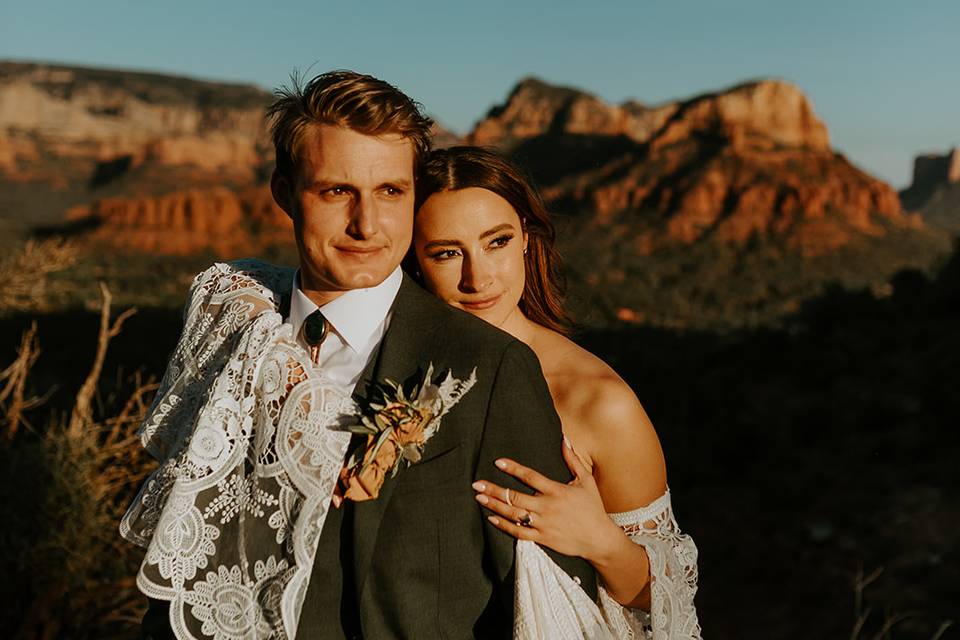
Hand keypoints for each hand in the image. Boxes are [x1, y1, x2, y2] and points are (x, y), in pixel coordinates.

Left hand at [473, 438, 622, 561]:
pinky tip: (492, 518)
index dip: (513, 468)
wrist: (599, 539)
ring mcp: (543, 524)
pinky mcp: (542, 538)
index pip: (530, 476)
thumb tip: (564, 439)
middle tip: (477, 484)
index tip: (498, 462)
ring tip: (479, 498)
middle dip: (494, 490)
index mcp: (556, 490)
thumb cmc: (593, 508)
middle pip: (515, 497)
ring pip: (514, 514)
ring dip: (495, 505)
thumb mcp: (586, 481)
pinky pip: (519, 532)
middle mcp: (547, 507)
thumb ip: (573, 460)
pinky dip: (504, 526)